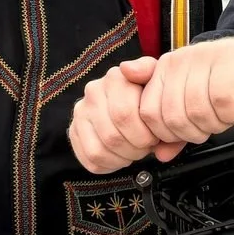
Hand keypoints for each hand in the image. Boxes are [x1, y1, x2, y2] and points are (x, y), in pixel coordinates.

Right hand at [69, 55, 160, 173]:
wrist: (137, 105)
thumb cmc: (152, 97)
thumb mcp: (159, 80)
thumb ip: (150, 71)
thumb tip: (127, 69)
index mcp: (114, 77)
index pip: (124, 115)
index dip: (145, 135)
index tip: (155, 136)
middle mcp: (93, 92)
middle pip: (112, 136)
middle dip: (136, 149)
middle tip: (146, 147)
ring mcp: (81, 112)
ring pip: (99, 150)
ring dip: (122, 158)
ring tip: (134, 151)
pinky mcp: (74, 131)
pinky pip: (89, 158)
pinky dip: (109, 164)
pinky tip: (121, 157)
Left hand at [138, 38, 233, 153]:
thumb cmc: (233, 86)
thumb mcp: (197, 108)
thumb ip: (175, 130)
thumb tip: (159, 153)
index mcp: (166, 69)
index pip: (148, 112)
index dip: (167, 135)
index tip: (186, 135)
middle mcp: (182, 58)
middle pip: (173, 115)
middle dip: (194, 133)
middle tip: (210, 127)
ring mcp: (206, 54)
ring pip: (196, 108)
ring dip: (215, 125)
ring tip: (224, 118)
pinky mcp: (232, 56)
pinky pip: (221, 98)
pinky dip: (230, 115)